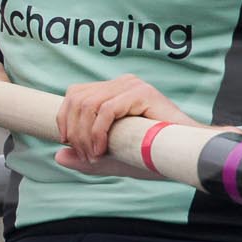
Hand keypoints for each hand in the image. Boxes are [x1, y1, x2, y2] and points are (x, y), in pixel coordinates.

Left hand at [53, 73, 221, 177]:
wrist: (183, 156)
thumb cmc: (151, 156)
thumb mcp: (111, 158)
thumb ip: (85, 157)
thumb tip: (58, 155)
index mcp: (113, 91)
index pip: (76, 93)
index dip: (64, 118)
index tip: (67, 143)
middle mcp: (122, 83)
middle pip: (78, 98)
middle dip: (74, 131)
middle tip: (85, 156)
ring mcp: (132, 85)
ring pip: (89, 104)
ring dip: (84, 134)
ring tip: (93, 156)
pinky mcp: (142, 93)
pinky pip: (107, 109)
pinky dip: (97, 132)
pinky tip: (101, 149)